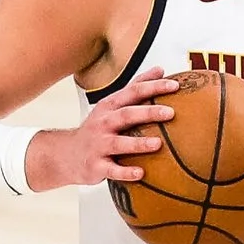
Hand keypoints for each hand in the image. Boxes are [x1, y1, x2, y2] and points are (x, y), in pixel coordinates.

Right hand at [24, 69, 177, 191]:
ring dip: (138, 143)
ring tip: (158, 144)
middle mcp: (103, 123)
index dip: (153, 87)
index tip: (175, 86)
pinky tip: (141, 173)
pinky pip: (112, 170)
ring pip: (118, 143)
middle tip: (170, 112)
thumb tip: (160, 70)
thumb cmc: (98, 129)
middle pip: (126, 114)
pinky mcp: (97, 166)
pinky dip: (125, 172)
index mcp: (110, 106)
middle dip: (148, 112)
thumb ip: (135, 87)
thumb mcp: (113, 105)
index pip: (133, 92)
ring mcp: (99, 145)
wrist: (68, 154)